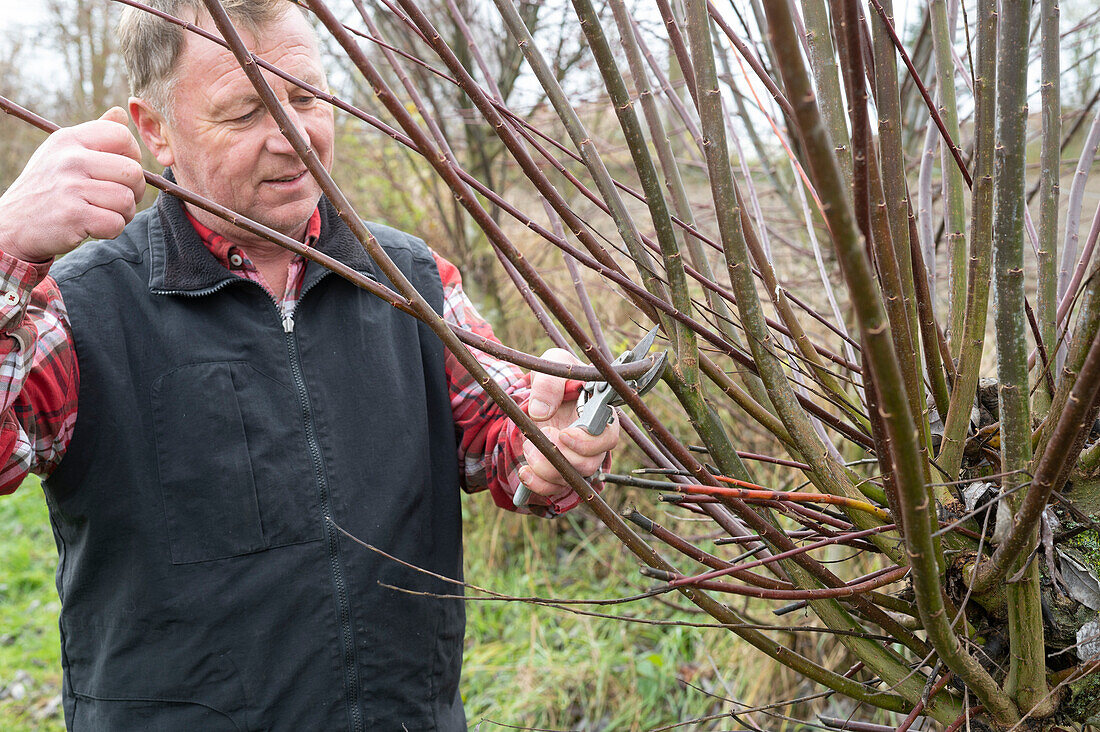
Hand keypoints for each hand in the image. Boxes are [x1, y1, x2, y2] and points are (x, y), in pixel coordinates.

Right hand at [0, 107, 145, 261]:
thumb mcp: (62, 153)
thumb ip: (94, 134)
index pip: (121, 135)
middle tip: (117, 199)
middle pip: (133, 172)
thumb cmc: (46, 188)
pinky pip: (116, 223)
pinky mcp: (73, 215)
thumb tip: (121, 112)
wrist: (13, 226)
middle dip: (134, 191)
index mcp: (69, 139)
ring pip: (127, 200)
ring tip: (103, 212)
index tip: (122, 171)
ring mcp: (70, 187)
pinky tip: (94, 226)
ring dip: (123, 214)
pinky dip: (111, 230)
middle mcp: (69, 159)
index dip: (133, 156)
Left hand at [519, 348, 620, 505]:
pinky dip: (538, 484)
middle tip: (544, 436)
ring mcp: (578, 459)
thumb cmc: (556, 380)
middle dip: (562, 456)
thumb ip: (549, 382)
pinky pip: (555, 488)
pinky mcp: (562, 471)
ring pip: (572, 478)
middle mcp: (594, 442)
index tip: (563, 434)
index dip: (587, 442)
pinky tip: (525, 471)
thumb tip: (540, 411)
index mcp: (600, 415)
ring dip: (546, 467)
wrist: (539, 398)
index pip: (608, 437)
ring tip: (529, 447)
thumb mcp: (552, 366)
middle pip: (590, 463)